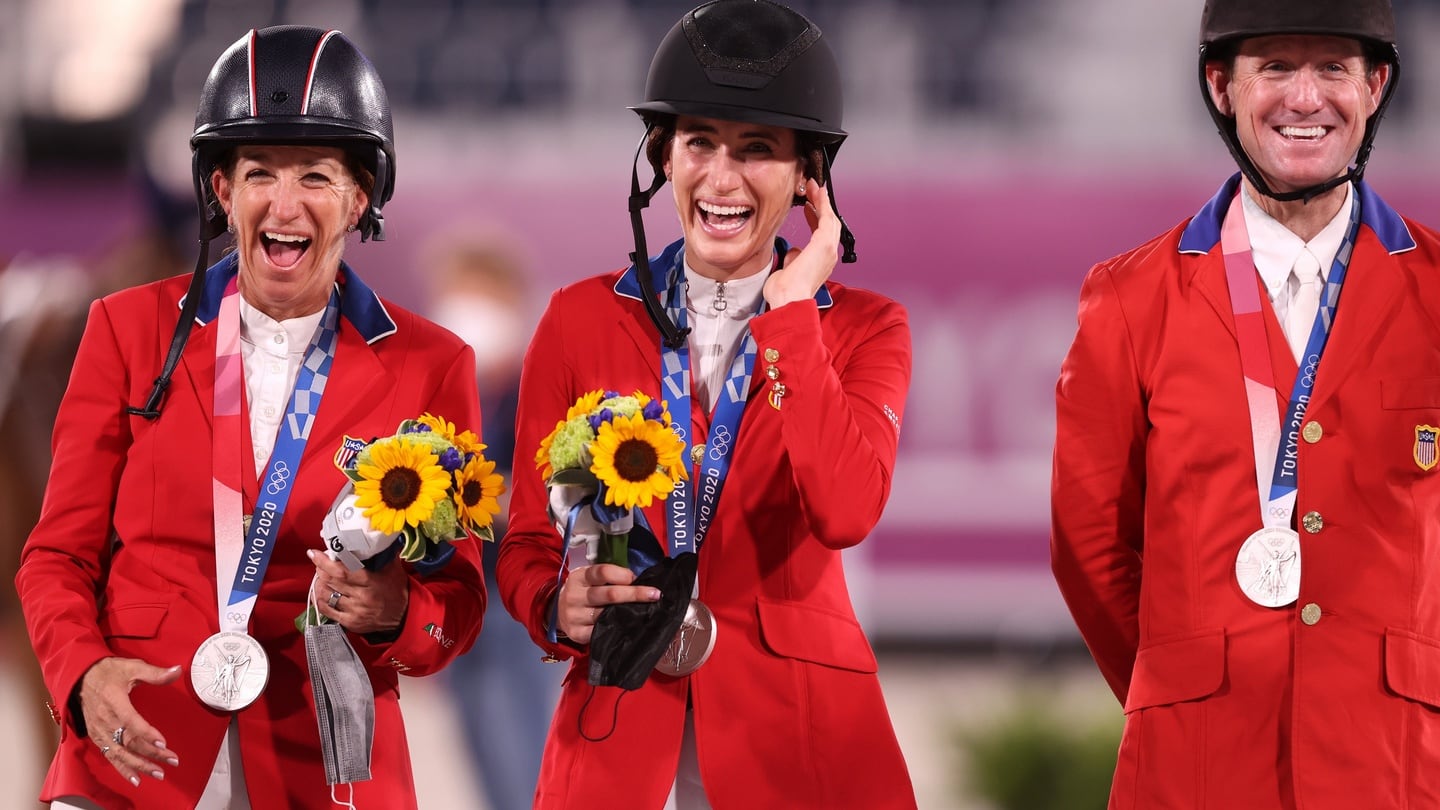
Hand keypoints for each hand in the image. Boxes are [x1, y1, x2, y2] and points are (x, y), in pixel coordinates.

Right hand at [78, 657, 182, 785]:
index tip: (162, 743)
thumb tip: (178, 670)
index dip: (146, 733)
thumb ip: (155, 673)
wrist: (81, 676)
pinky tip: (136, 778)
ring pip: (120, 752)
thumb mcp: (132, 666)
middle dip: (151, 753)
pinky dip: (122, 768)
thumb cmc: (108, 671)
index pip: (130, 720)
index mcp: (113, 700)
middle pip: (129, 741)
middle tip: (172, 760)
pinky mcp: (97, 736)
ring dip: (139, 765)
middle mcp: (104, 718)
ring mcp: (99, 730)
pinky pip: (110, 755)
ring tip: (158, 773)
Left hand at [308, 548, 408, 633]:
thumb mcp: (394, 568)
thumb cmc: (397, 589)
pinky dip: (320, 599)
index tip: (314, 553)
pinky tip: (321, 591)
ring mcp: (354, 612)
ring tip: (321, 575)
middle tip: (319, 561)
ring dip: (320, 583)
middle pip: (331, 581)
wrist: (404, 616)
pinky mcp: (350, 622)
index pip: (342, 571)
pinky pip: (327, 610)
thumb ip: (382, 553)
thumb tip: (375, 535)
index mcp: (371, 582)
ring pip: (326, 595)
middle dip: (321, 569)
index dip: (325, 562)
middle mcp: (361, 598)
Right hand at [556, 564, 660, 644]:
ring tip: (646, 611)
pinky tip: (629, 627)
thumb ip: (609, 578)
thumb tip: (638, 580)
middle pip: (610, 594)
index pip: (603, 572)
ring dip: (629, 613)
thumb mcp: (589, 578)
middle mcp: (575, 596)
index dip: (623, 575)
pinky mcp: (577, 633)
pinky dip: (617, 629)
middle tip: (655, 594)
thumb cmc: (582, 591)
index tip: (638, 578)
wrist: (557, 611)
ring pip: (606, 615)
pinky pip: (600, 632)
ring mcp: (575, 616)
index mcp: (580, 577)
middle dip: (635, 594)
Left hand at [763, 177, 842, 308]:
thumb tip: (793, 250)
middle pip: (829, 223)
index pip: (821, 234)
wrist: (789, 299)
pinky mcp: (824, 243)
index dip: (816, 218)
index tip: (808, 207)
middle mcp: (829, 255)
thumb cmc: (785, 292)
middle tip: (811, 191)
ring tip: (813, 187)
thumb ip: (794, 258)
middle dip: (821, 205)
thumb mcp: (788, 270)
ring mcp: (829, 249)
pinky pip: (826, 217)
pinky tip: (816, 193)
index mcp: (821, 262)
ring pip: (830, 218)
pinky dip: (822, 203)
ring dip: (822, 201)